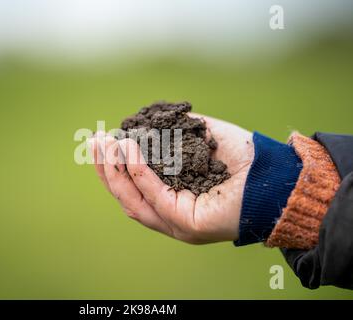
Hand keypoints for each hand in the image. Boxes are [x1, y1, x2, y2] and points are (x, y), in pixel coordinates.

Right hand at [89, 114, 253, 243]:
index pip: (131, 184)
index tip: (101, 138)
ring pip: (133, 200)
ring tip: (105, 143)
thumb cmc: (238, 156)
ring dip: (115, 171)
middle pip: (126, 194)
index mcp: (169, 195)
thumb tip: (140, 125)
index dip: (112, 163)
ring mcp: (175, 221)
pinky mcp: (185, 223)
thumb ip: (169, 135)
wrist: (271, 171)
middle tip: (95, 139)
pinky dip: (139, 172)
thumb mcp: (195, 138)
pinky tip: (129, 149)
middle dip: (106, 167)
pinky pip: (155, 196)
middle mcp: (169, 211)